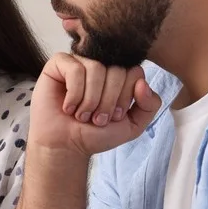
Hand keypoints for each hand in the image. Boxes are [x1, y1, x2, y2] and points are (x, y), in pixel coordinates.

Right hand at [27, 53, 160, 157]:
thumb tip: (142, 83)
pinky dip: (74, 93)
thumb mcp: (132, 125)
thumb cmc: (96, 134)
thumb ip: (149, 105)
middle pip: (117, 69)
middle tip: (97, 118)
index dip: (126, 97)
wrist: (66, 145)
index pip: (135, 72)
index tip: (114, 116)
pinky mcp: (58, 64)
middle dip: (108, 101)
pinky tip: (68, 107)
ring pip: (96, 68)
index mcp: (119, 75)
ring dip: (90, 100)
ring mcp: (79, 62)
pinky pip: (74, 69)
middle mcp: (101, 64)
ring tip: (82, 115)